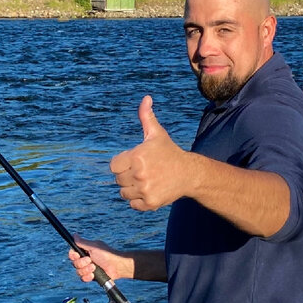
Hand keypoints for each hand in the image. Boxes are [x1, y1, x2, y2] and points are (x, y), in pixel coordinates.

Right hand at [67, 235, 127, 281]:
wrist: (116, 266)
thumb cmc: (106, 254)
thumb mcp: (93, 246)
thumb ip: (82, 242)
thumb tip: (74, 235)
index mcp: (85, 251)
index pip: (72, 253)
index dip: (73, 255)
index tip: (77, 255)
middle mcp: (85, 259)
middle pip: (74, 263)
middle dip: (82, 263)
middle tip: (90, 260)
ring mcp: (88, 268)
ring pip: (78, 272)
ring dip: (86, 270)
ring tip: (94, 267)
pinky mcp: (91, 276)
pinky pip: (83, 278)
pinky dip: (87, 277)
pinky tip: (93, 275)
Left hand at [109, 96, 189, 210]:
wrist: (189, 173)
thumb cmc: (169, 152)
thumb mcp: (157, 134)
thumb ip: (146, 117)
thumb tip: (146, 98)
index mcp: (137, 156)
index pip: (113, 166)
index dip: (122, 164)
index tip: (134, 162)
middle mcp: (139, 174)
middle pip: (118, 180)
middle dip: (128, 175)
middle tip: (144, 171)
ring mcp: (145, 190)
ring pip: (124, 193)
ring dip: (132, 189)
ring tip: (147, 180)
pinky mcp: (150, 203)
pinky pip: (133, 204)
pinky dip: (139, 200)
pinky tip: (150, 190)